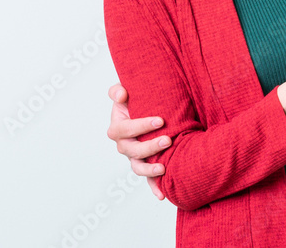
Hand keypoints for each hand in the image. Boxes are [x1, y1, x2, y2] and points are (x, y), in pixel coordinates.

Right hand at [106, 83, 170, 200]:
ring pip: (137, 167)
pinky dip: (153, 187)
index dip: (140, 126)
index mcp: (117, 127)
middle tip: (168, 140)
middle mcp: (124, 145)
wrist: (147, 109)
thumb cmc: (135, 100)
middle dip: (149, 147)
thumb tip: (122, 94)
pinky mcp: (145, 164)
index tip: (160, 120)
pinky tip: (162, 195)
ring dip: (149, 169)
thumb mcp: (124, 92)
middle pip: (131, 150)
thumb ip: (117, 90)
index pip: (124, 129)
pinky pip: (147, 179)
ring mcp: (134, 157)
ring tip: (164, 167)